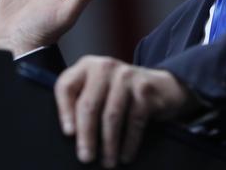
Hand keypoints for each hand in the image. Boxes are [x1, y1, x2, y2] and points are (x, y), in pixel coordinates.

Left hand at [54, 56, 199, 167]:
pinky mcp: (144, 89)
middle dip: (86, 135)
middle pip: (89, 104)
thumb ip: (81, 100)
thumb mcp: (98, 88)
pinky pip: (134, 121)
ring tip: (107, 162)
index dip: (64, 111)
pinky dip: (129, 143)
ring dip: (108, 144)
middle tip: (85, 157)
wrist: (161, 85)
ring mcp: (126, 76)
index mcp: (87, 66)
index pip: (67, 86)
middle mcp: (105, 67)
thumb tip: (71, 135)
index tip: (68, 134)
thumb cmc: (120, 92)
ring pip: (111, 116)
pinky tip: (125, 156)